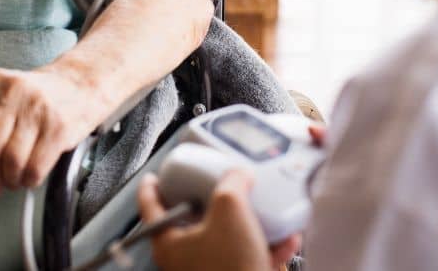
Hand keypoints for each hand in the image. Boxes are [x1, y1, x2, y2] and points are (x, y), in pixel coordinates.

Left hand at [0, 66, 100, 195]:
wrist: (81, 86)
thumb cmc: (34, 102)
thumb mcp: (0, 110)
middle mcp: (13, 90)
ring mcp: (38, 107)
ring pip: (10, 159)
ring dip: (8, 180)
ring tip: (11, 181)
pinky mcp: (59, 126)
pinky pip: (35, 167)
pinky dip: (28, 181)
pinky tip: (29, 177)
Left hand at [137, 170, 301, 270]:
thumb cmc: (232, 266)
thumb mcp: (230, 208)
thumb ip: (232, 183)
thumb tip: (239, 175)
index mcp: (168, 243)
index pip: (151, 207)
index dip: (152, 186)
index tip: (155, 175)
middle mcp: (184, 261)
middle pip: (192, 220)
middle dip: (213, 201)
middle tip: (219, 184)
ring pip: (226, 239)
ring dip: (249, 223)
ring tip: (263, 209)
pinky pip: (248, 258)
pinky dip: (267, 246)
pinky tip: (286, 237)